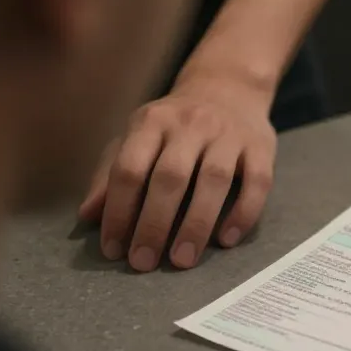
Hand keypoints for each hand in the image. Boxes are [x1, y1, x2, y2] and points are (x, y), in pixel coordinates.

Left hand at [79, 73, 275, 271]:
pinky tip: (227, 240)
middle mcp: (191, 124)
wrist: (228, 88)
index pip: (130, 169)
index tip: (114, 250)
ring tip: (182, 260)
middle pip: (171, 176)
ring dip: (196, 224)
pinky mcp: (262, 146)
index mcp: (152, 122)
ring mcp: (229, 133)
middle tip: (144, 262)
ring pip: (214, 180)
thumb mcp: (138, 137)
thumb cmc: (175, 126)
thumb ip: (111, 174)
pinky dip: (243, 213)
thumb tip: (88, 215)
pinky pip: (257, 182)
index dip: (119, 212)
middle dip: (154, 224)